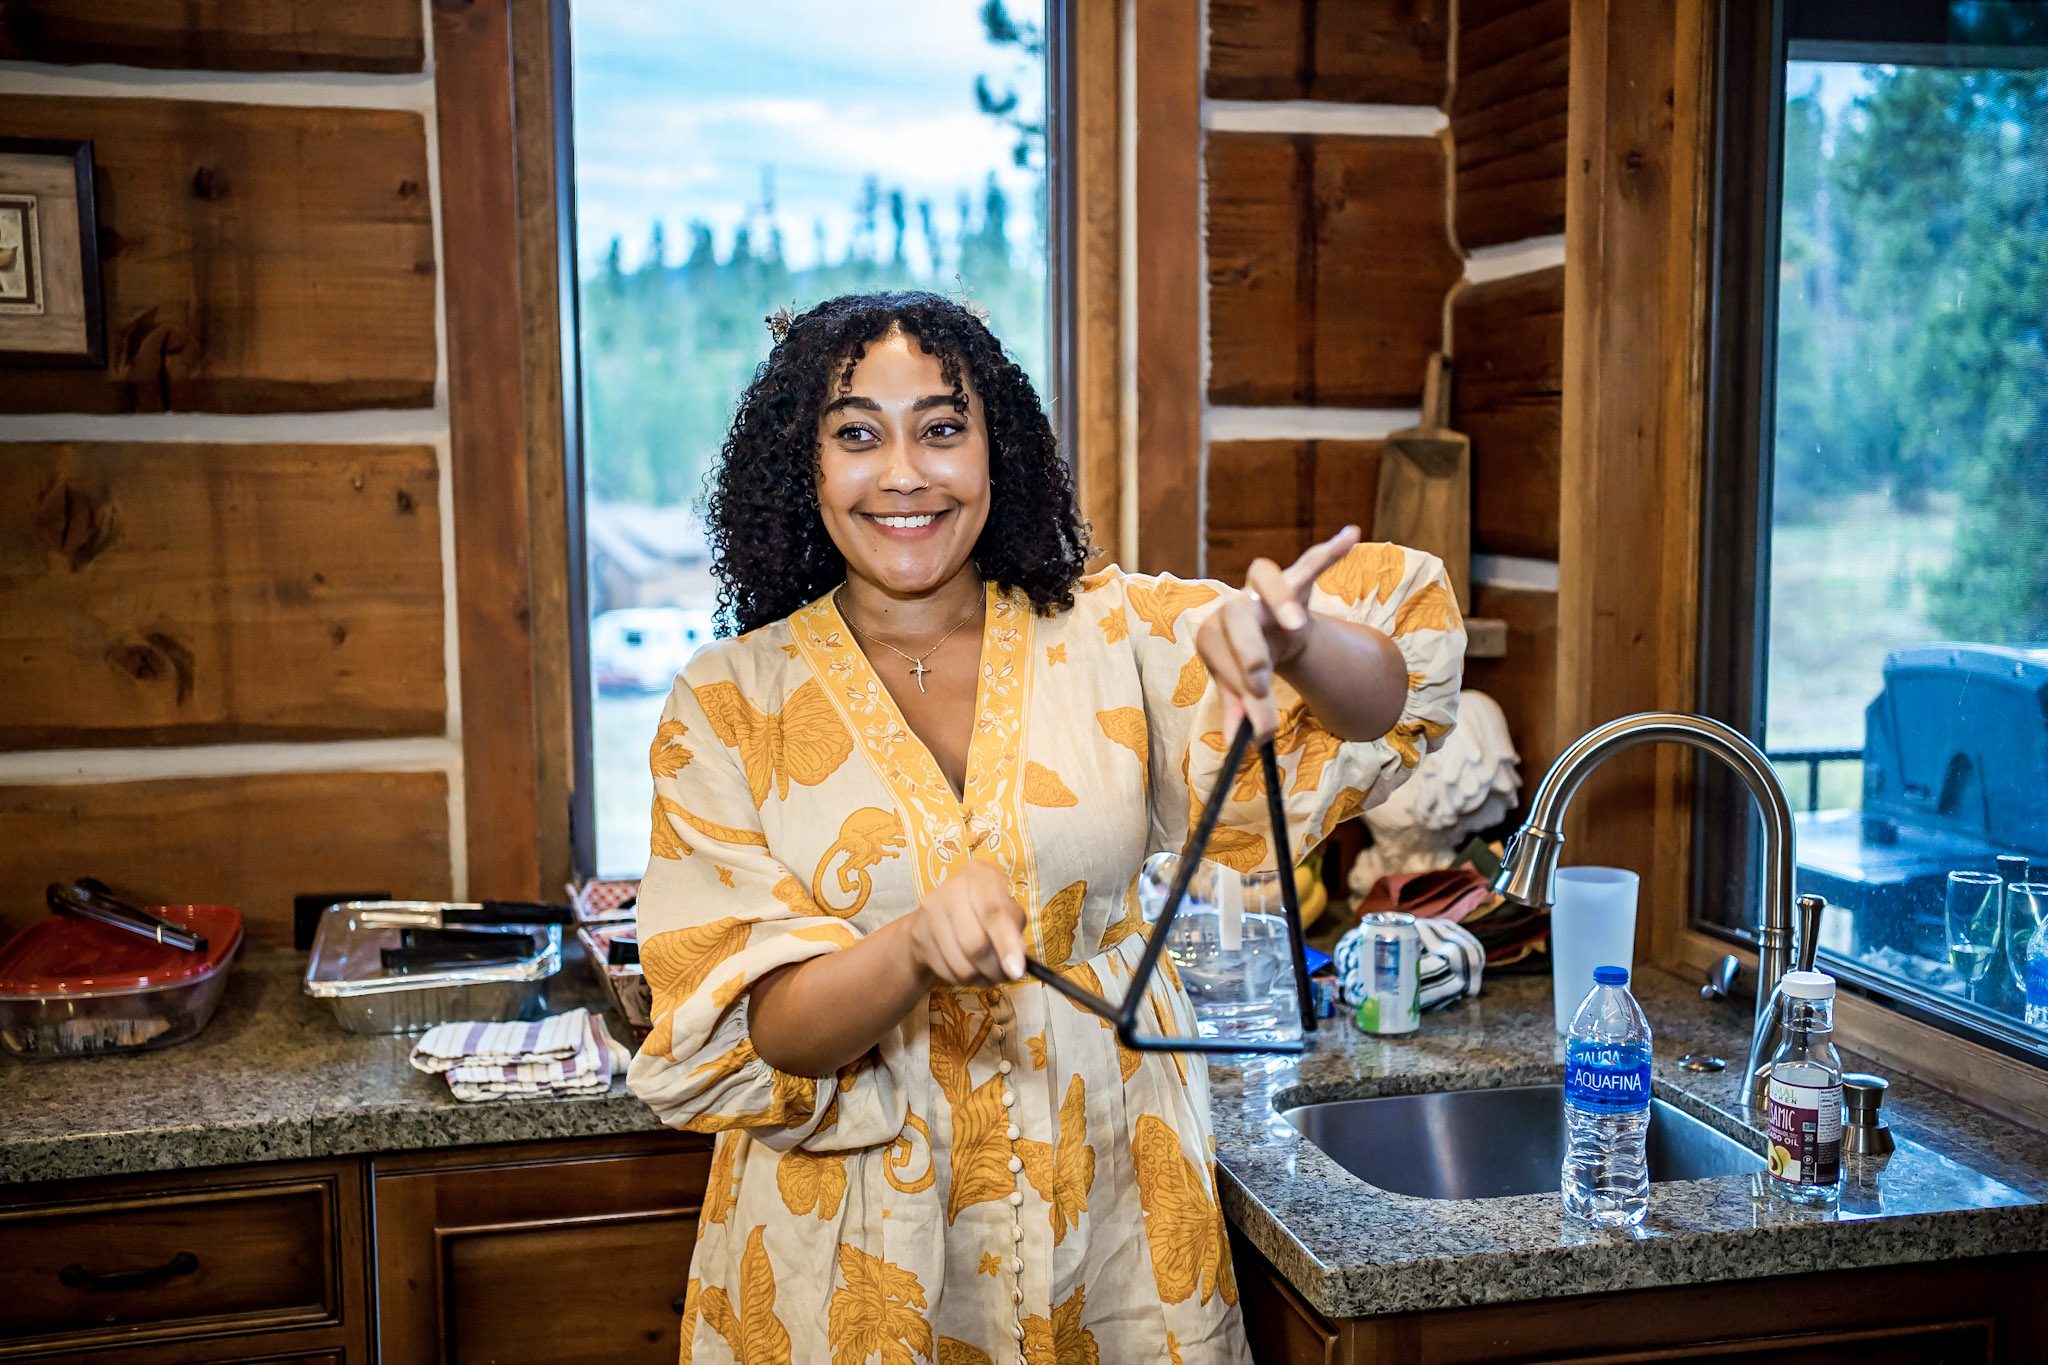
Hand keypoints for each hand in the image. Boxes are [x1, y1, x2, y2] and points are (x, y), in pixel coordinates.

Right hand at [902, 860, 1028, 986]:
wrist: (939, 914)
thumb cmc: (984, 910)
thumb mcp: (1006, 910)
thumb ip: (1015, 931)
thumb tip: (1016, 964)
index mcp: (979, 875)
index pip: (993, 912)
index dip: (1007, 944)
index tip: (1016, 971)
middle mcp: (951, 889)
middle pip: (974, 944)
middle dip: (994, 969)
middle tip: (1006, 976)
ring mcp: (930, 913)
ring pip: (960, 964)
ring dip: (980, 978)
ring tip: (989, 973)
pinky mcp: (918, 936)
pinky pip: (946, 972)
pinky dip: (963, 980)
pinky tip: (969, 970)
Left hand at [1194, 525, 1360, 740]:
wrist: (1269, 638)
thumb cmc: (1248, 666)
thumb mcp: (1243, 690)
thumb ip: (1244, 711)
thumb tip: (1246, 740)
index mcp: (1215, 632)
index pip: (1215, 645)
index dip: (1230, 672)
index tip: (1252, 701)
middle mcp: (1236, 604)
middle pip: (1234, 610)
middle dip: (1246, 645)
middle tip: (1261, 677)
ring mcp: (1265, 590)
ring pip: (1264, 574)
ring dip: (1280, 597)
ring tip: (1298, 623)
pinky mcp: (1296, 580)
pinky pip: (1312, 561)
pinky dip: (1331, 549)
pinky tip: (1352, 535)